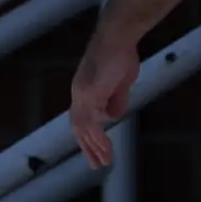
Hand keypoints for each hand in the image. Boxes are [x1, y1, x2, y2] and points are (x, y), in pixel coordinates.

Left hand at [66, 21, 137, 167]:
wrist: (118, 36)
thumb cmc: (121, 54)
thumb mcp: (121, 83)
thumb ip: (116, 100)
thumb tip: (112, 117)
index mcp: (84, 90)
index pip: (82, 119)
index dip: (88, 136)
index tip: (96, 150)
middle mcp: (79, 94)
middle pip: (79, 127)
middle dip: (88, 147)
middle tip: (97, 164)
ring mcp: (82, 95)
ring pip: (84, 129)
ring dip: (93, 147)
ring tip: (104, 162)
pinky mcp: (90, 95)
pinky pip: (92, 123)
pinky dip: (97, 138)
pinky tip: (105, 149)